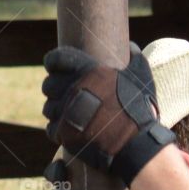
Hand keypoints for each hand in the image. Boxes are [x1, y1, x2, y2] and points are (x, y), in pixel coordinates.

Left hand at [41, 44, 175, 186]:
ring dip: (55, 110)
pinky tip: (68, 129)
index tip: (54, 67)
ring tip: (67, 113)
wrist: (134, 143)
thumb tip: (131, 46)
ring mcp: (66, 112)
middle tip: (63, 94)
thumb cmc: (138, 109)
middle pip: (48, 85)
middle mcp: (73, 89)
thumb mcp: (140, 77)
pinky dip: (58, 129)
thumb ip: (134, 58)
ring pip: (48, 107)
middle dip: (54, 88)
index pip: (56, 59)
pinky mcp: (63, 133)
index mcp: (88, 71)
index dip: (53, 62)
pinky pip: (51, 128)